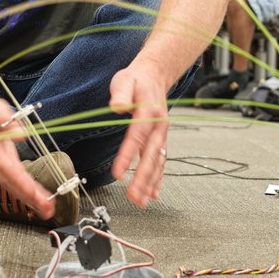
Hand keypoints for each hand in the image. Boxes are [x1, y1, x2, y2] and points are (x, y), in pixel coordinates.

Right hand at [0, 98, 54, 219]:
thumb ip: (7, 121)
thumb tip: (22, 134)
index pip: (6, 168)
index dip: (20, 181)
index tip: (33, 192)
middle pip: (12, 183)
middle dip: (29, 197)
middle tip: (46, 208)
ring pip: (14, 188)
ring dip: (31, 200)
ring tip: (48, 210)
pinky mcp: (6, 169)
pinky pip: (17, 184)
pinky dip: (29, 194)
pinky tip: (41, 202)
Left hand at [109, 61, 170, 207]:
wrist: (154, 75)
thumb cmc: (136, 79)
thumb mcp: (124, 80)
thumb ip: (121, 93)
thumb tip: (117, 106)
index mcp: (148, 112)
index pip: (137, 137)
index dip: (127, 156)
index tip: (118, 173)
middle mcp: (159, 126)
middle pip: (151, 155)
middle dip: (143, 178)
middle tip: (133, 197)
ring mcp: (161, 134)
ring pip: (157, 162)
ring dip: (150, 183)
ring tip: (141, 201)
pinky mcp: (160, 139)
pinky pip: (160, 161)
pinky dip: (157, 178)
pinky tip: (152, 193)